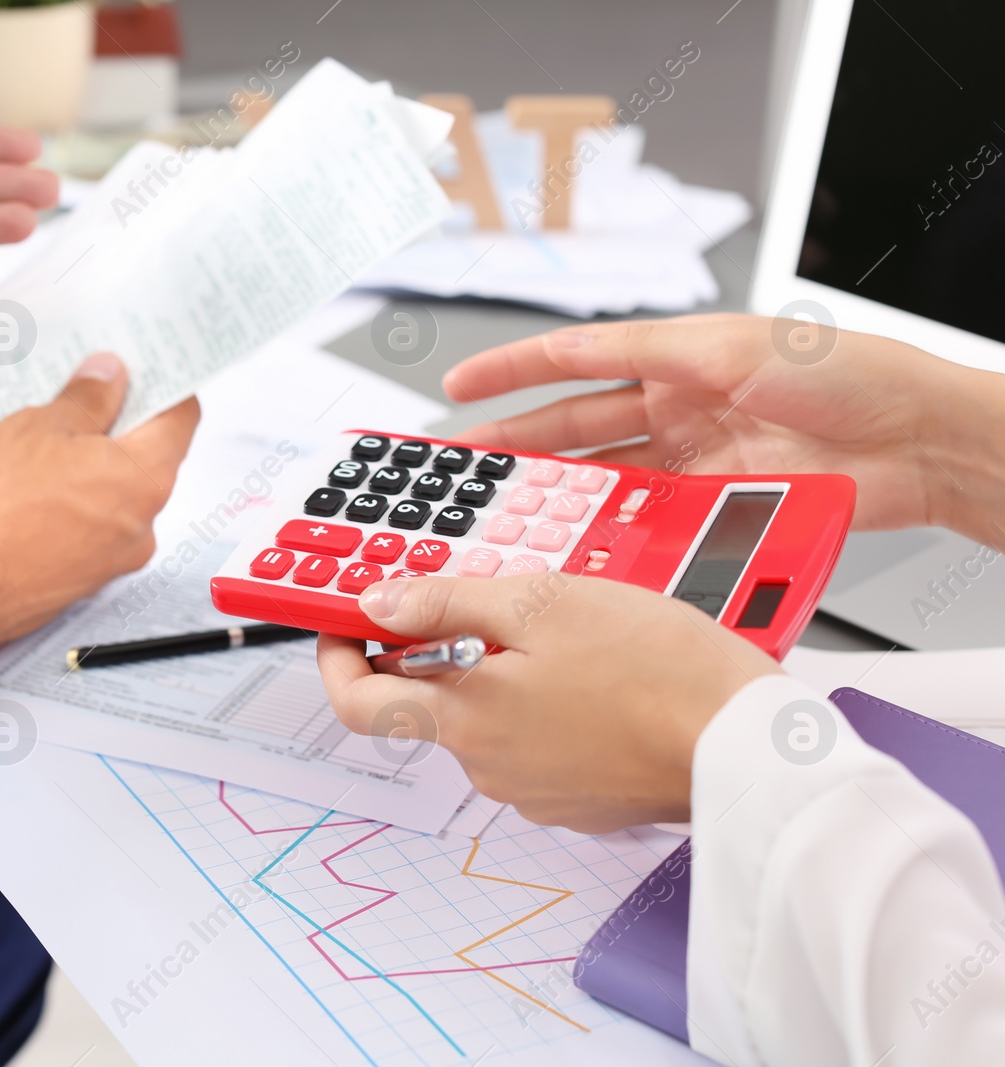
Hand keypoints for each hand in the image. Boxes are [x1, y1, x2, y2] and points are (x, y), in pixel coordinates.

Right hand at [0, 353, 199, 644]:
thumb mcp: (35, 427)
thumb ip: (85, 400)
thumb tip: (110, 377)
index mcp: (143, 481)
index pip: (180, 419)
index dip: (163, 385)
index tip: (141, 366)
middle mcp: (139, 528)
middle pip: (145, 460)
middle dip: (114, 425)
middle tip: (77, 393)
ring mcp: (108, 563)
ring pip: (110, 498)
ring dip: (84, 468)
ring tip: (35, 441)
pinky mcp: (74, 584)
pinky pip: (83, 531)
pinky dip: (65, 505)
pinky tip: (23, 487)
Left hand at [316, 575, 780, 832]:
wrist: (750, 750)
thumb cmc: (661, 673)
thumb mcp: (542, 603)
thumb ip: (446, 603)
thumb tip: (376, 605)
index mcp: (466, 719)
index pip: (357, 702)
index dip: (337, 657)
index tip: (344, 622)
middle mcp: (489, 766)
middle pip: (431, 701)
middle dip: (447, 648)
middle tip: (493, 599)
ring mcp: (535, 789)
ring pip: (491, 718)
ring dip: (509, 672)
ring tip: (571, 631)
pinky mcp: (580, 798)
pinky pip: (540, 742)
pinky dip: (552, 704)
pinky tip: (599, 675)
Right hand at [441, 313, 1004, 544]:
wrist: (919, 441)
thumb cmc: (846, 374)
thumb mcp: (730, 347)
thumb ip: (644, 352)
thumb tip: (569, 350)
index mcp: (675, 360)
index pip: (573, 363)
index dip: (511, 373)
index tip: (460, 387)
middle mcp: (677, 411)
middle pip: (574, 430)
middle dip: (514, 445)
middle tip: (462, 466)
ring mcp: (691, 464)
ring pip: (601, 482)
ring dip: (554, 495)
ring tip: (503, 511)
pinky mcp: (712, 510)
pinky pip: (644, 523)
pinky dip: (608, 533)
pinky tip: (578, 542)